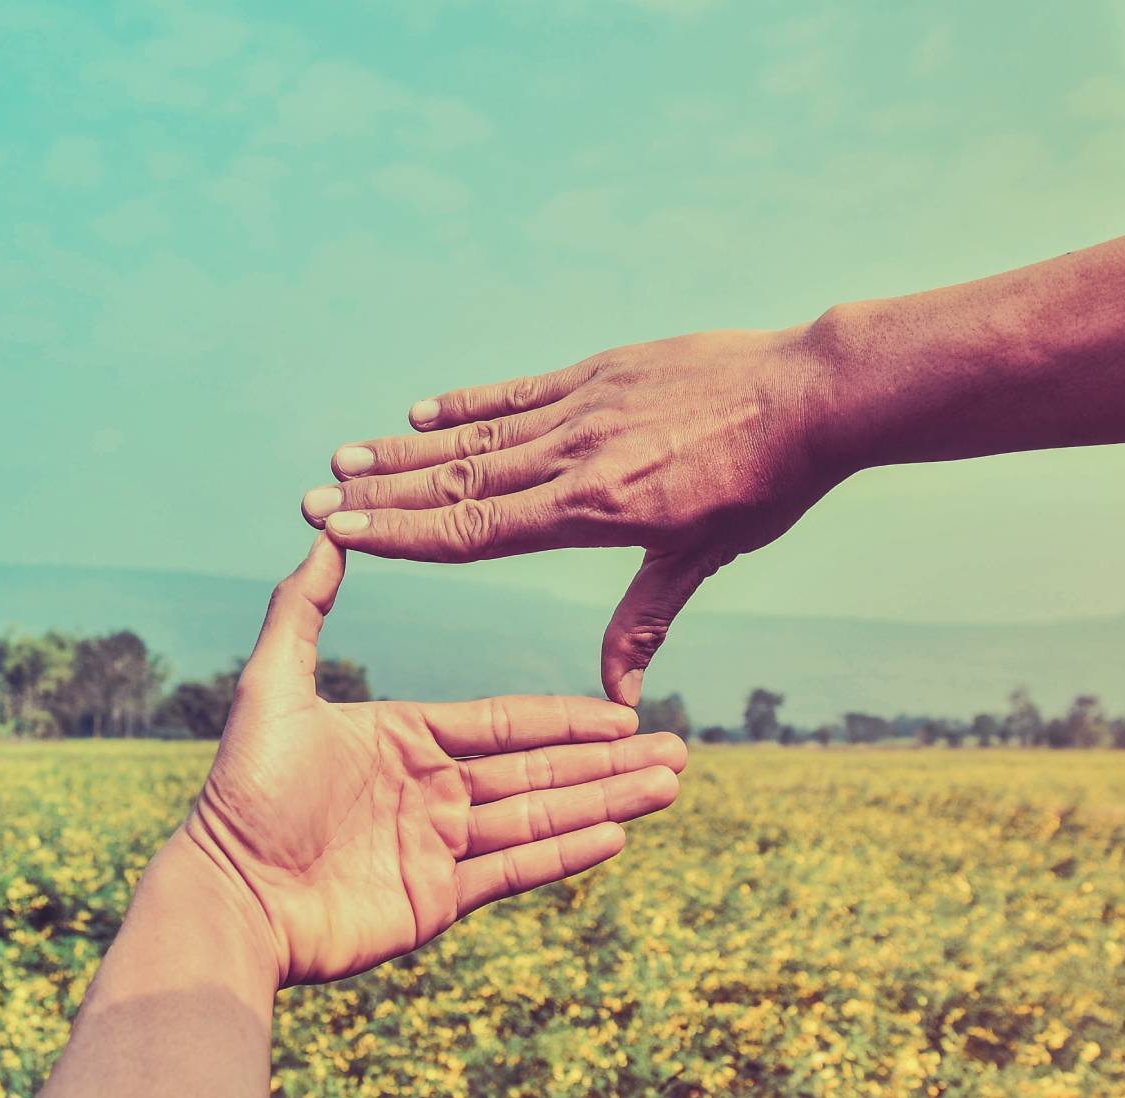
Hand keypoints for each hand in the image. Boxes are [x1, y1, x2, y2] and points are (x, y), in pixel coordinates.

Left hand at [180, 535, 685, 987]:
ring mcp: (438, 847)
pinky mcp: (437, 901)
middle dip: (608, 763)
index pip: (504, 724)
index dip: (566, 718)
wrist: (226, 896)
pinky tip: (615, 836)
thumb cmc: (244, 794)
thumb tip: (325, 533)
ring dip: (605, 803)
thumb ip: (301, 612)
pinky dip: (565, 855)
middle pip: (538, 771)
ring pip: (539, 819)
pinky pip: (513, 872)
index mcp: (405, 739)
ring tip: (667, 787)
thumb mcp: (273, 690)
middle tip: (677, 753)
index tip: (623, 709)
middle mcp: (431, 790)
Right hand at [300, 326, 850, 704]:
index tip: (344, 536)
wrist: (811, 396)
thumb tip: (617, 698)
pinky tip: (420, 411)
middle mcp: (572, 457)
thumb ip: (645, 621)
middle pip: (456, 482)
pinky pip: (519, 391)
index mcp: (591, 511)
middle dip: (381, 496)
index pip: (475, 530)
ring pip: (477, 435)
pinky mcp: (600, 372)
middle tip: (314, 498)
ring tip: (346, 457)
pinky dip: (467, 402)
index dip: (404, 535)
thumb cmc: (762, 487)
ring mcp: (583, 408)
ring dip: (407, 451)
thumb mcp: (702, 558)